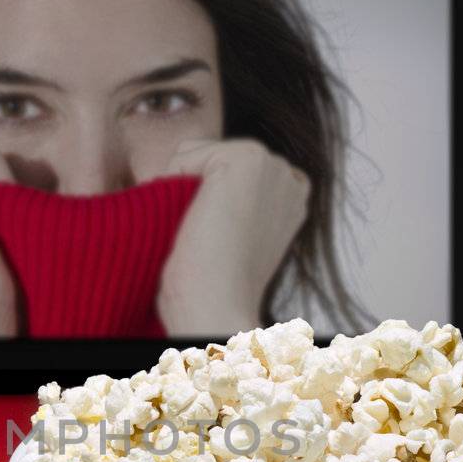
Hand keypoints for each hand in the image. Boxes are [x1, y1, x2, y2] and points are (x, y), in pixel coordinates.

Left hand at [155, 138, 311, 337]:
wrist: (215, 307)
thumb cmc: (209, 289)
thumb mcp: (228, 238)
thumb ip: (228, 203)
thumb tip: (187, 175)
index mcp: (291, 199)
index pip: (226, 173)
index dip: (202, 200)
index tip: (212, 242)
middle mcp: (289, 177)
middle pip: (210, 160)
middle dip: (192, 193)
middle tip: (204, 239)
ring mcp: (273, 163)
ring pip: (195, 154)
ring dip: (180, 189)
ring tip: (199, 230)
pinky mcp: (247, 157)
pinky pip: (184, 154)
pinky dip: (172, 183)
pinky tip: (193, 219)